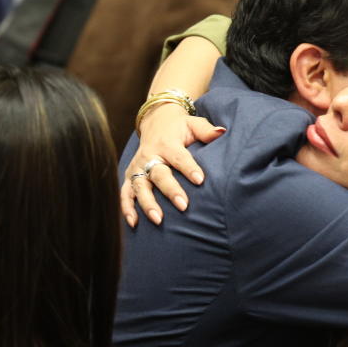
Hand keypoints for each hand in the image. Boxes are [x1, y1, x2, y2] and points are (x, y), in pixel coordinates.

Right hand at [121, 104, 225, 226]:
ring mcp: (137, 167)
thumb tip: (222, 132)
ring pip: (140, 187)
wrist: (156, 122)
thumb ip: (206, 130)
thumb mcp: (193, 124)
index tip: (200, 180)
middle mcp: (149, 156)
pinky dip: (127, 208)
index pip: (179, 157)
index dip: (189, 168)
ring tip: (158, 220)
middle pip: (159, 175)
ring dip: (148, 204)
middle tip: (184, 206)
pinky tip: (134, 223)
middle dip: (170, 191)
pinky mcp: (130, 177)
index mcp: (167, 143)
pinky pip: (125, 193)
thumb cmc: (180, 128)